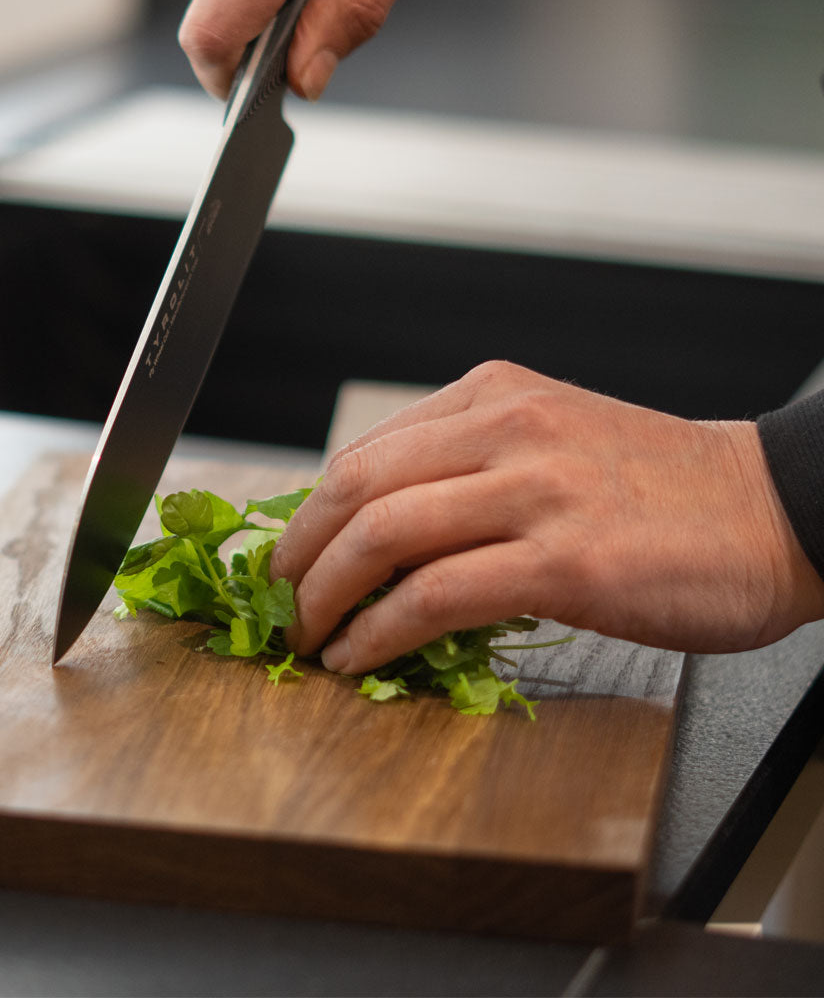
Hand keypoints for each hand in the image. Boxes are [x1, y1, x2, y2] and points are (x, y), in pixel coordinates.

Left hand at [273, 361, 823, 673]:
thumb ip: (469, 470)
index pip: (363, 453)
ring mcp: (534, 490)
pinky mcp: (564, 560)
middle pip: (353, 487)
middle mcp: (505, 428)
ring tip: (306, 636)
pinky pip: (436, 595)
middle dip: (296, 555)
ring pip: (381, 535)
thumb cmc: (662, 490)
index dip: (307, 515)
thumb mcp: (552, 442)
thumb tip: (380, 534)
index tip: (289, 558)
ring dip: (323, 596)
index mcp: (493, 396)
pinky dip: (379, 631)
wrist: (777, 509)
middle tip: (277, 601)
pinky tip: (360, 655)